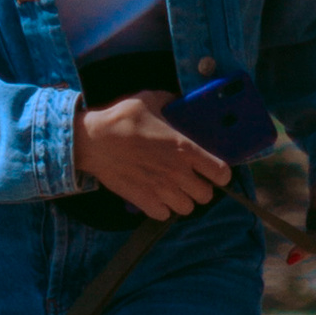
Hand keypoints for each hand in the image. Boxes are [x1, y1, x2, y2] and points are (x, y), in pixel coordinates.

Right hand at [73, 94, 232, 222]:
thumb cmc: (121, 118)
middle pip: (206, 195)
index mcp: (184, 149)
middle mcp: (177, 172)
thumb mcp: (149, 99)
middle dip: (202, 187)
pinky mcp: (143, 200)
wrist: (93, 140)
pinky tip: (157, 196)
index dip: (221, 173)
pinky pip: (164, 215)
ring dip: (184, 200)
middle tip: (192, 179)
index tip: (215, 170)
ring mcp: (161, 189)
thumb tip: (176, 100)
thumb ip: (169, 101)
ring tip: (175, 189)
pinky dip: (163, 208)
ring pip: (187, 208)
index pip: (221, 172)